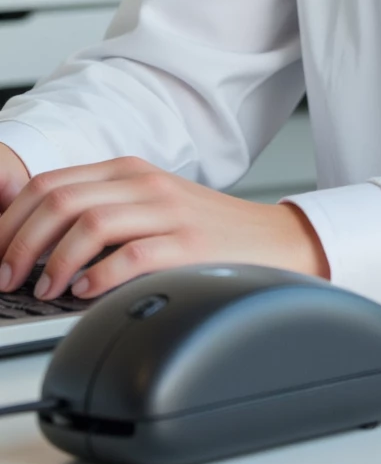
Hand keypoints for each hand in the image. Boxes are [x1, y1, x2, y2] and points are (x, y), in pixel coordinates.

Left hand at [0, 156, 329, 301]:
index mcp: (128, 171)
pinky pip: (131, 255)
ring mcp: (167, 212)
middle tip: (8, 276)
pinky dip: (98, 276)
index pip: (50, 182)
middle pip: (60, 199)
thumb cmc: (206, 230)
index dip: (11, 220)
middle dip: (20, 242)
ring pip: (89, 222)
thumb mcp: (148, 205)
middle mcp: (144, 184)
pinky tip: (86, 292)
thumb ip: (100, 211)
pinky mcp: (188, 245)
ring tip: (44, 288)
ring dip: (53, 260)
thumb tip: (33, 242)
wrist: (271, 240)